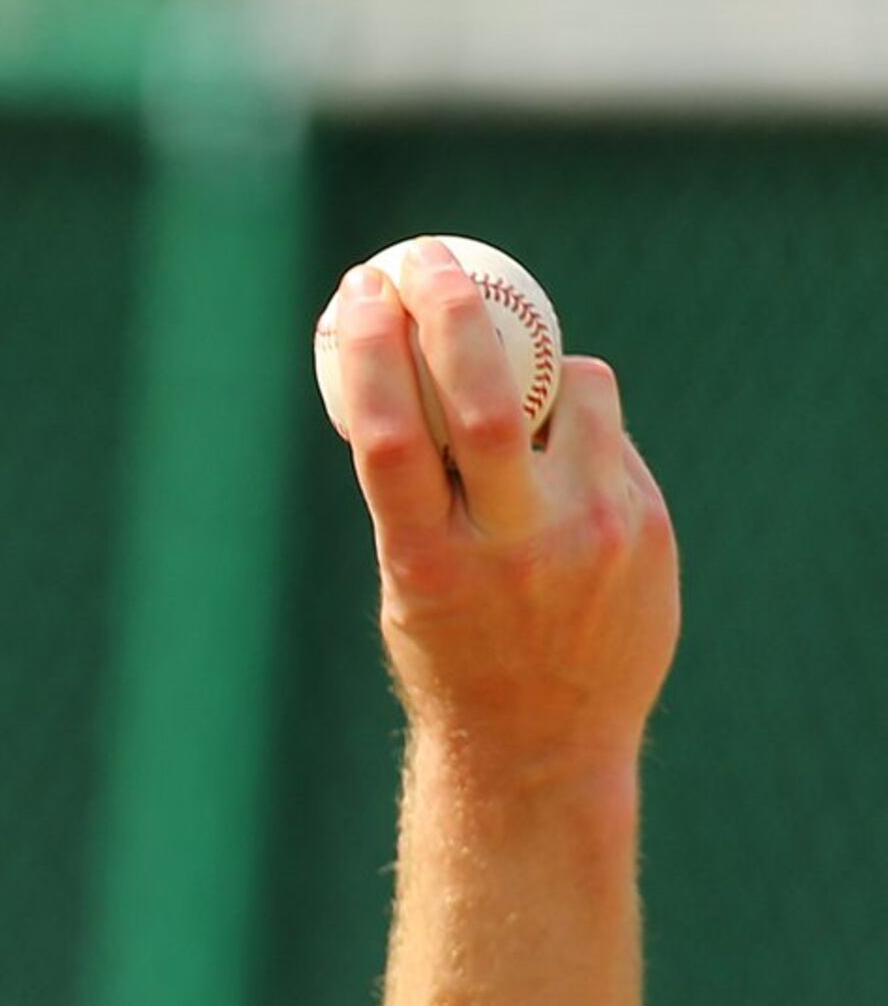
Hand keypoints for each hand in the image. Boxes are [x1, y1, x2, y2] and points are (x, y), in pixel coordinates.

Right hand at [316, 241, 680, 787]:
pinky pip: (607, 436)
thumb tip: (413, 367)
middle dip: (449, 306)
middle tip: (426, 260)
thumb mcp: (408, 582)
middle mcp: (512, 547)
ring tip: (519, 401)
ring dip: (537, 372)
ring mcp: (591, 535)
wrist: (543, 745)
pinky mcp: (646, 528)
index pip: (392, 432)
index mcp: (427, 563)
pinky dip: (578, 429)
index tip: (359, 289)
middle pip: (482, 394)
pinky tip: (564, 476)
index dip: (372, 347)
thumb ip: (421, 490)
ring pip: (570, 392)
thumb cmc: (452, 652)